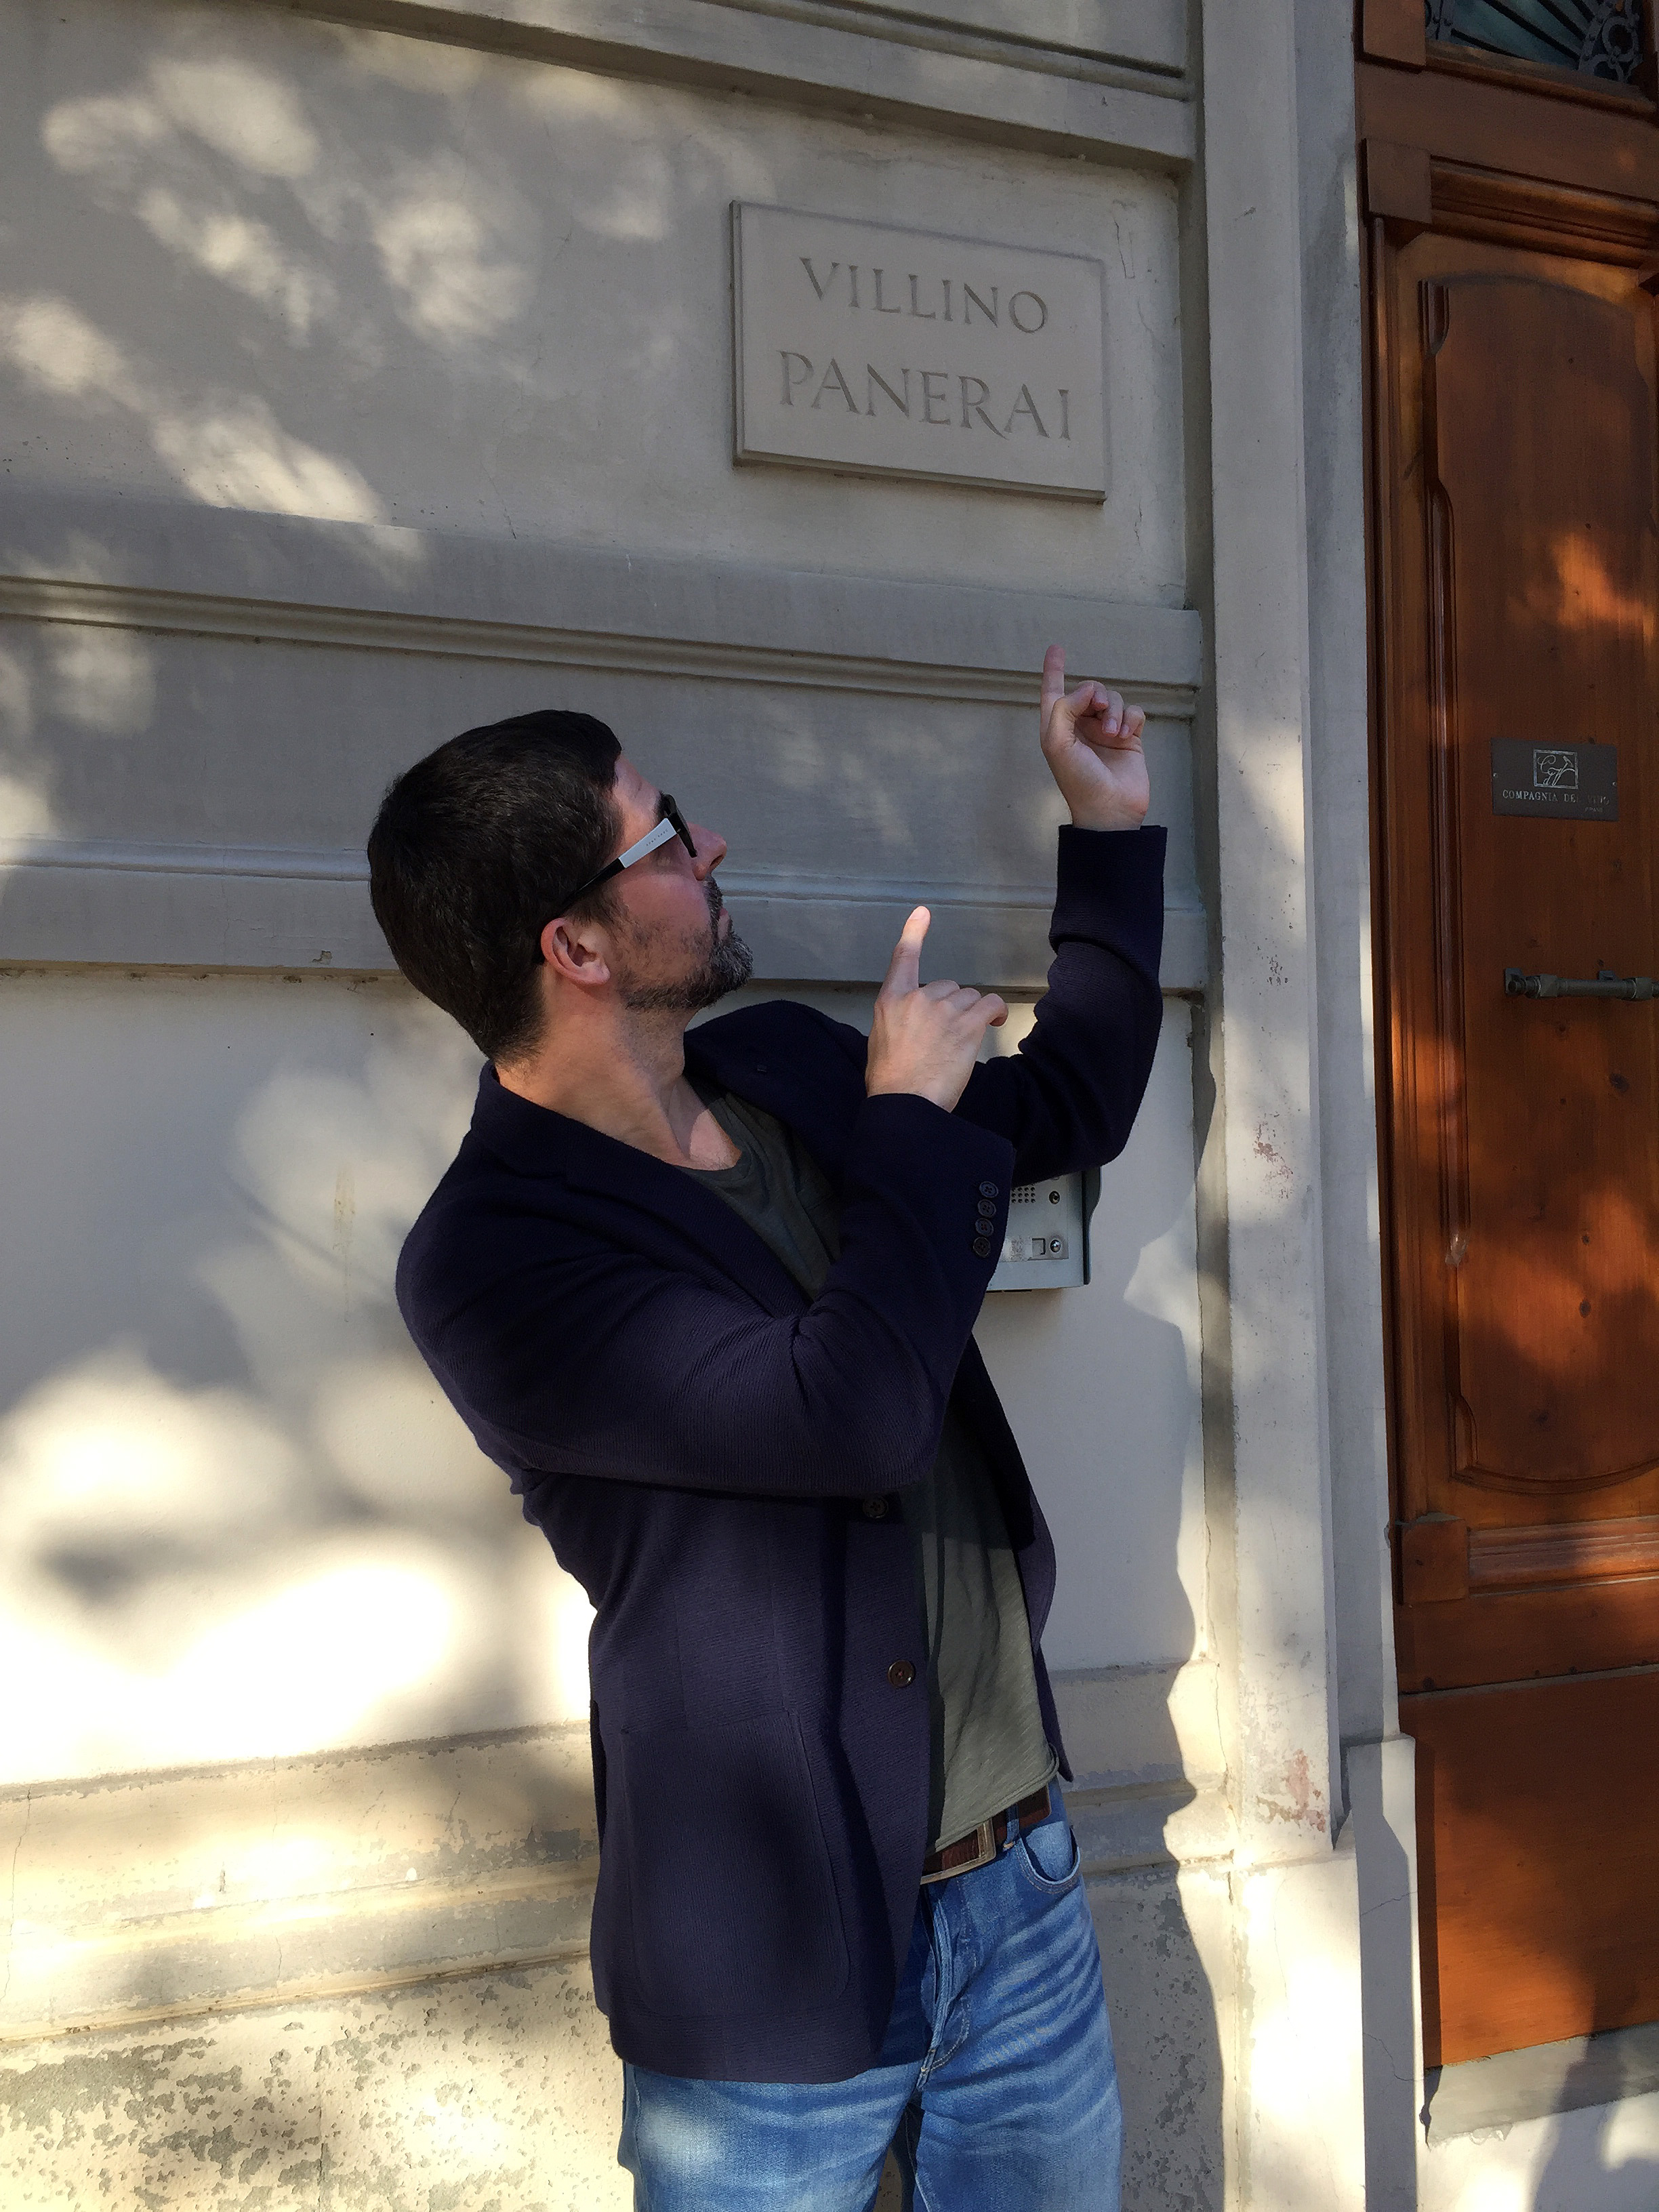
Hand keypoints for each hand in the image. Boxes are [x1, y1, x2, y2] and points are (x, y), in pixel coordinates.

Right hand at [866, 908, 1007, 1111]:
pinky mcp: (968, 1024)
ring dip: (971, 1014)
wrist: (905, 1102)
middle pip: (947, 986)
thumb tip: (914, 1023)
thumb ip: (898, 1020)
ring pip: (969, 997)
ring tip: (962, 1041)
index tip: (923, 912)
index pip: (904, 958)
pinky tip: (996, 1021)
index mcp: (891, 1000)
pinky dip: (996, 1011)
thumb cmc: (890, 1081)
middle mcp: (918, 997)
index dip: (914, 933)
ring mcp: (944, 1009)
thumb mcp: (881, 1041)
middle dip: (951, 1007)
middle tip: (946, 1038)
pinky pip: (990, 1004)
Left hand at [1040, 644, 1149, 830]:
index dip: (1054, 670)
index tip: (1056, 648)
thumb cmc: (1078, 781)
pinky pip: (1134, 712)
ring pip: (1113, 699)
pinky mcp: (1130, 739)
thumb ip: (1064, 708)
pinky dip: (1131, 718)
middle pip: (1090, 690)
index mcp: (1058, 728)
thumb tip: (1088, 689)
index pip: (1054, 693)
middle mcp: (1081, 727)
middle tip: (1099, 708)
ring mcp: (1106, 733)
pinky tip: (1127, 734)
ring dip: (1114, 711)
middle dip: (1096, 693)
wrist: (1110, 809)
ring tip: (1113, 734)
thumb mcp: (1057, 743)